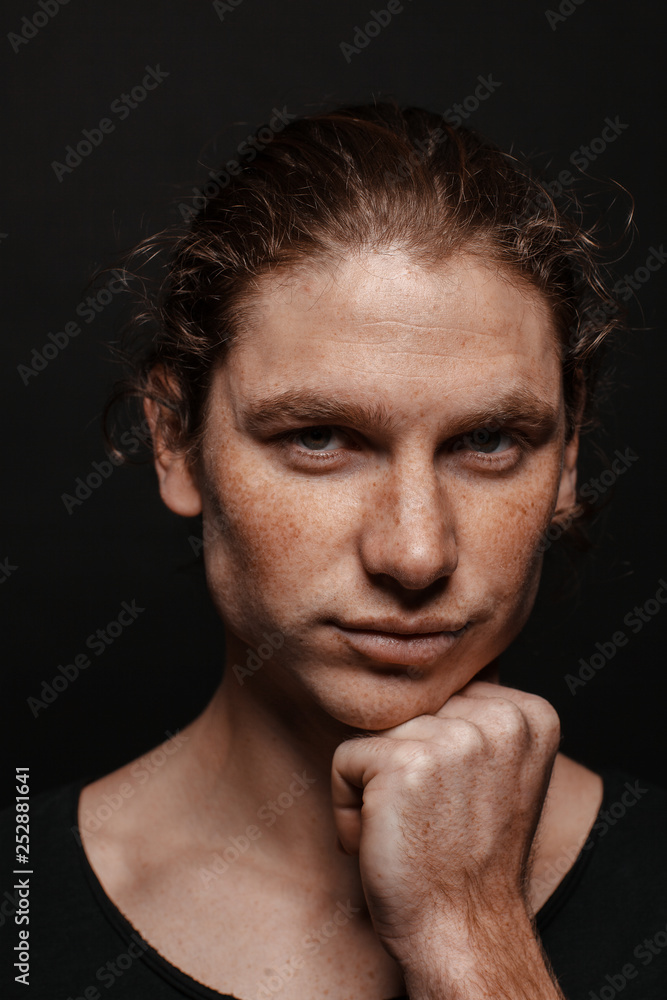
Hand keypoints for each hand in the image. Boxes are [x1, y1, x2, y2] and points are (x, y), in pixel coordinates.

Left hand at [331, 680, 562, 997]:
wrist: (462, 929)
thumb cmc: (469, 857)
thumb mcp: (499, 774)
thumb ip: (479, 717)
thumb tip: (449, 666)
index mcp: (529, 714)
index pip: (446, 694)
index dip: (435, 751)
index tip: (459, 800)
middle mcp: (499, 718)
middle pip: (410, 711)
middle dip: (404, 765)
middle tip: (433, 820)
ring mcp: (453, 738)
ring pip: (376, 734)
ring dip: (376, 788)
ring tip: (412, 830)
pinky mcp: (404, 762)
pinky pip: (345, 760)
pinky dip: (348, 807)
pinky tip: (384, 840)